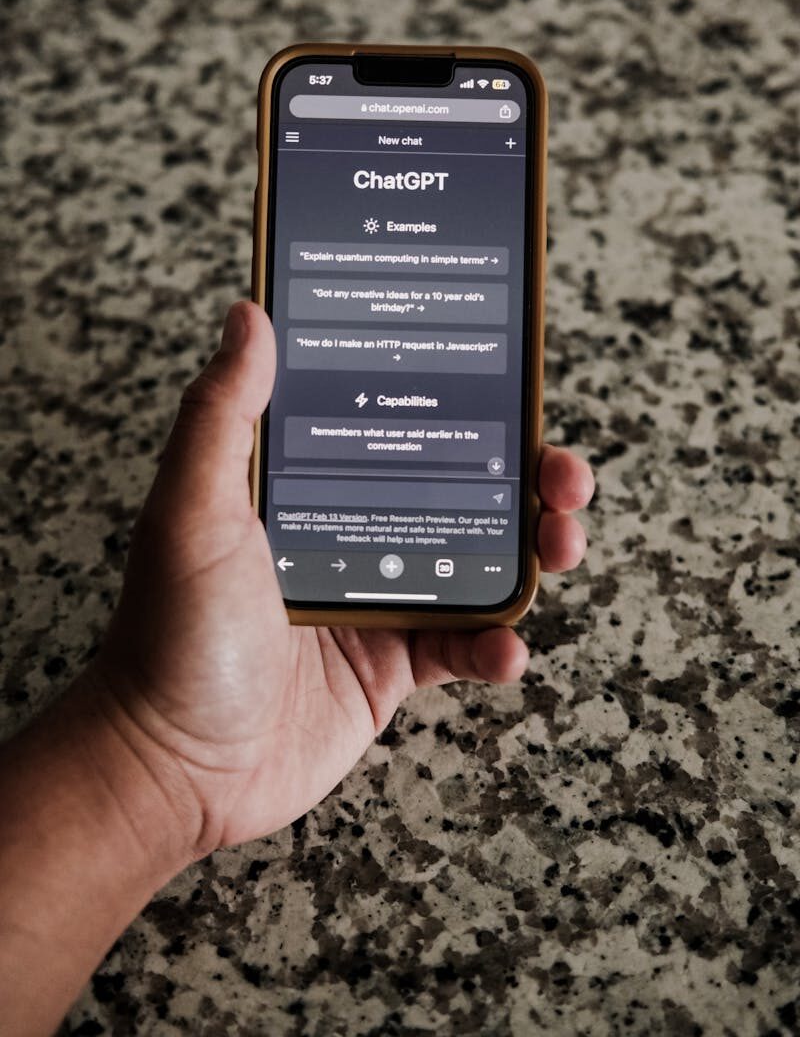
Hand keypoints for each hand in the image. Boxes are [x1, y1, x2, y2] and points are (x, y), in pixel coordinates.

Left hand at [93, 303, 593, 861]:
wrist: (172, 766)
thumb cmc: (168, 633)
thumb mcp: (191, 510)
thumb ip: (223, 413)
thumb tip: (248, 314)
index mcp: (312, 487)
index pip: (401, 425)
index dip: (462, 403)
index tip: (510, 381)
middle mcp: (352, 532)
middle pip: (460, 489)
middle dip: (527, 477)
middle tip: (561, 475)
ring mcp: (377, 599)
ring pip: (479, 560)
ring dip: (534, 550)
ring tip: (561, 543)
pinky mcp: (391, 667)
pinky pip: (463, 647)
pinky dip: (496, 647)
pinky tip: (505, 648)